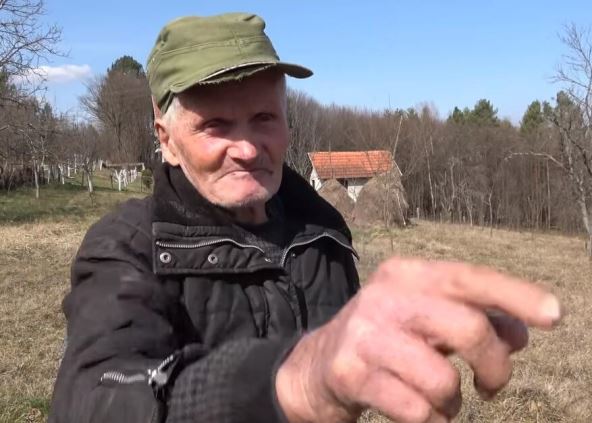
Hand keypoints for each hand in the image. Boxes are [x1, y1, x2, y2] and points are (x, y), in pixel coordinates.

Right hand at [276, 257, 560, 422]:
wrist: (316, 366)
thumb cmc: (386, 339)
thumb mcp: (425, 319)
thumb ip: (472, 317)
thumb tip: (520, 334)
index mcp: (405, 275)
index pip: (468, 278)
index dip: (514, 295)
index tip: (554, 315)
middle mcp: (383, 297)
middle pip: (467, 328)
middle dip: (495, 366)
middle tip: (492, 385)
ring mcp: (364, 335)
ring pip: (443, 380)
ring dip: (453, 402)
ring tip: (439, 399)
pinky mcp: (350, 373)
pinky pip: (416, 411)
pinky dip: (429, 419)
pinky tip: (416, 410)